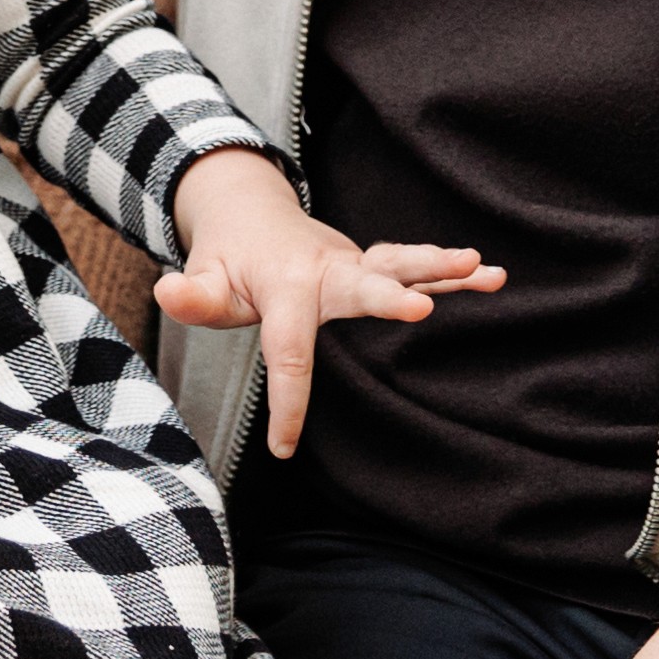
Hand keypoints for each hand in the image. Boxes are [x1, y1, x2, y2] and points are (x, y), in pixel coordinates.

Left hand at [152, 147, 498, 456]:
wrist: (251, 211)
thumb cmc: (230, 259)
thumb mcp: (205, 278)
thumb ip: (192, 295)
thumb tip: (168, 292)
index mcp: (284, 285)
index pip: (288, 352)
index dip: (287, 401)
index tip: (283, 447)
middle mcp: (326, 270)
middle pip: (359, 287)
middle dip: (386, 298)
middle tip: (416, 311)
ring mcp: (352, 263)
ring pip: (399, 264)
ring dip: (439, 270)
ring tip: (481, 270)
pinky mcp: (370, 263)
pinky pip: (413, 265)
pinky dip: (449, 271)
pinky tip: (490, 275)